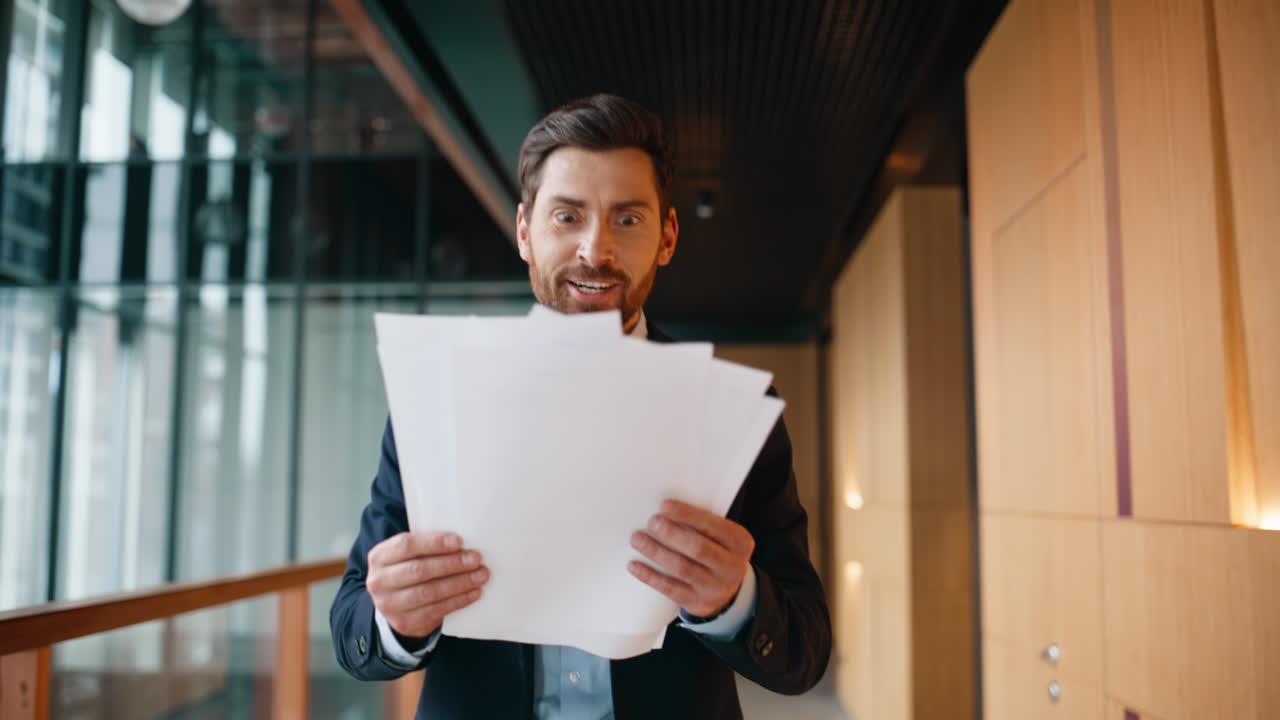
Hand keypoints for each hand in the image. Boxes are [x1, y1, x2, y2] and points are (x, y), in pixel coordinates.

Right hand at [366, 531, 488, 638]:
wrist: (393, 605)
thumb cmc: (407, 569)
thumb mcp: (407, 555)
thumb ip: (426, 546)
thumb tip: (463, 542)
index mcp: (380, 557)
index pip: (406, 545)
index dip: (434, 543)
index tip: (459, 541)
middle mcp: (379, 581)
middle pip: (419, 570)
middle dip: (452, 564)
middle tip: (475, 558)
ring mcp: (390, 605)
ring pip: (429, 592)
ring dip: (460, 583)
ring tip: (480, 575)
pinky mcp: (405, 622)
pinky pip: (436, 610)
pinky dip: (458, 600)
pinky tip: (474, 592)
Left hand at [628, 499, 754, 617]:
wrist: (727, 592)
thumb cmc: (716, 553)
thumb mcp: (721, 537)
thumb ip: (703, 524)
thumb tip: (664, 509)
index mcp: (740, 542)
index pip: (712, 525)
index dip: (687, 515)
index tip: (664, 506)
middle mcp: (732, 567)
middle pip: (698, 548)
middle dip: (671, 534)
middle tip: (652, 522)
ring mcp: (716, 588)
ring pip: (682, 568)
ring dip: (656, 552)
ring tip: (637, 539)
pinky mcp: (699, 603)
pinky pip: (671, 589)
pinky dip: (650, 576)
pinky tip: (634, 565)